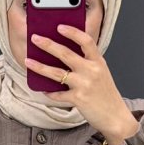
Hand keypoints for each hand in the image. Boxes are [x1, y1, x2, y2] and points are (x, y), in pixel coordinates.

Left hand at [25, 25, 139, 144]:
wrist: (116, 117)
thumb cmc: (106, 95)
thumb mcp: (101, 74)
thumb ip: (88, 63)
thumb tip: (64, 55)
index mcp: (98, 62)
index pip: (86, 41)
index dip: (72, 32)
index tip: (60, 27)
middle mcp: (91, 71)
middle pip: (65, 53)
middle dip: (48, 44)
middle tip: (35, 38)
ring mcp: (84, 85)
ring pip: (57, 72)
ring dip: (40, 66)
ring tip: (28, 61)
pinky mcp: (78, 99)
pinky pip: (58, 94)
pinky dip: (50, 93)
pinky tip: (43, 90)